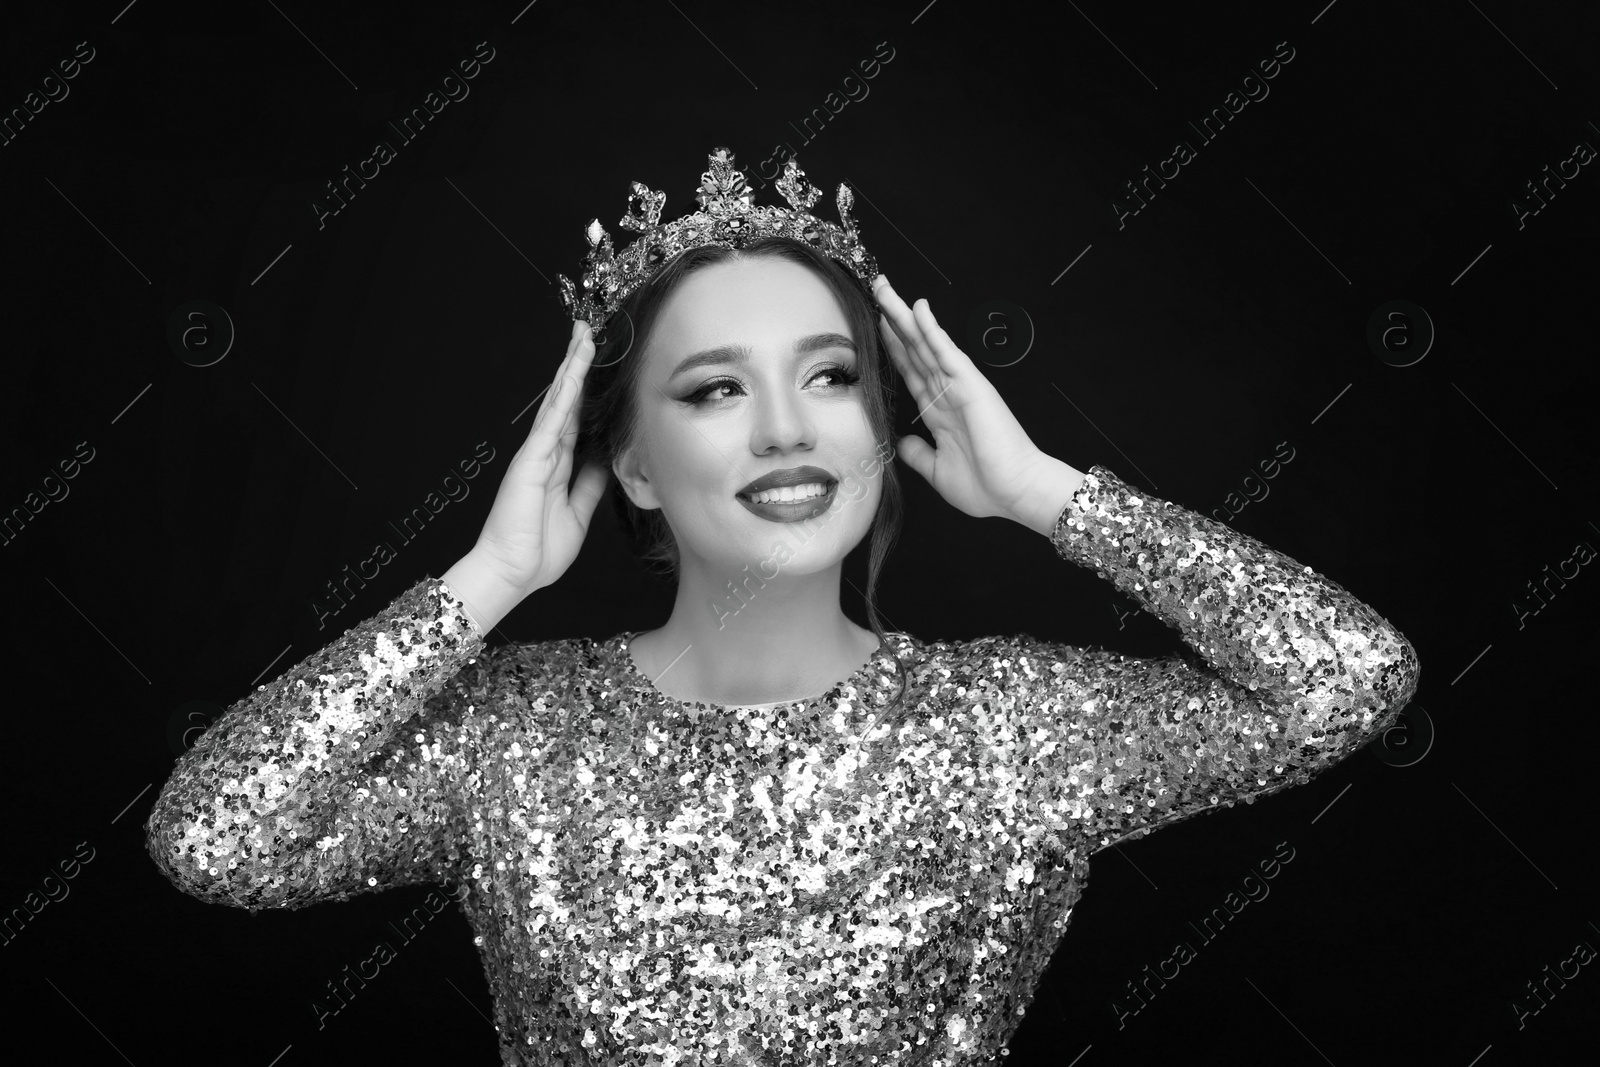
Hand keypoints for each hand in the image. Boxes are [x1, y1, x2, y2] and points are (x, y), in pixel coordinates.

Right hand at [467, 321, 609, 600]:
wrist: (511, 574)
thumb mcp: (577, 513)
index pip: (577, 420)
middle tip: (588, 332)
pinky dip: (563, 396)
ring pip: (558, 402)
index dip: (587, 392)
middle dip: (577, 367)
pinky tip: (573, 373)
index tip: (600, 366)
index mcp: (557, 466)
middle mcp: (545, 453)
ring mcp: (536, 454)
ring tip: (583, 337)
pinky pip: (551, 421)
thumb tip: (607, 460)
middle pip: (566, 401)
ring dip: (571, 369)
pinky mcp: (530, 460)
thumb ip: (590, 485)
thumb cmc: (538, 551)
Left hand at [873, 276, 1066, 525]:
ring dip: (904, 315)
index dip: (892, 347)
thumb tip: (900, 441)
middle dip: (893, 320)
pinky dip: (931, 329)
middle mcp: (946, 392)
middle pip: (913, 348)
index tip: (874, 324)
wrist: (1015, 494)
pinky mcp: (970, 385)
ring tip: (884, 288)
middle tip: (876, 288)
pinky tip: (918, 307)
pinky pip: (946, 351)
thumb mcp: (937, 470)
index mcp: (939, 411)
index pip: (910, 370)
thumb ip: (918, 453)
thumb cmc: (985, 487)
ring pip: (925, 343)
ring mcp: (958, 386)